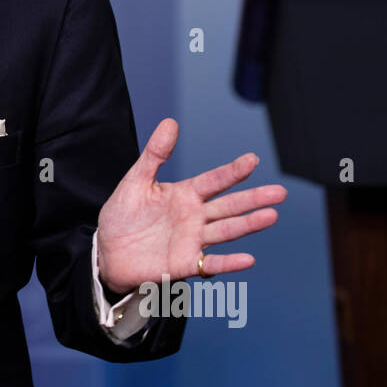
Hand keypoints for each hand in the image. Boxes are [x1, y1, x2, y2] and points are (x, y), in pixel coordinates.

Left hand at [96, 118, 285, 295]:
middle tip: (279, 192)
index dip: (232, 172)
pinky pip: (211, 264)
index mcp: (185, 194)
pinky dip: (229, 263)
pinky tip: (248, 259)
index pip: (214, 180)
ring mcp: (193, 240)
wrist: (106, 251)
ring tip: (271, 215)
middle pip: (229, 206)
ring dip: (248, 225)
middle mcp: (195, 217)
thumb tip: (170, 122)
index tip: (252, 160)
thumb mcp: (136, 180)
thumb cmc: (122, 215)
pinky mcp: (185, 264)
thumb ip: (155, 154)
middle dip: (253, 199)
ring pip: (226, 231)